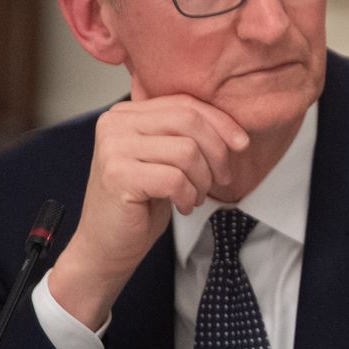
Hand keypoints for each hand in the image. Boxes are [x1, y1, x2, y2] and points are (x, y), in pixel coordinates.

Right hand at [50, 95, 248, 329]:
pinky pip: (175, 178)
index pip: (185, 104)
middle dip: (216, 153)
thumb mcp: (167, 160)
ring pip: (186, 151)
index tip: (242, 145)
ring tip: (194, 196)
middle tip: (220, 179)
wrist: (107, 244)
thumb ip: (187, 136)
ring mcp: (113, 148)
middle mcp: (115, 124)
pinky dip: (188, 196)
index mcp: (127, 113)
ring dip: (202, 180)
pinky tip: (182, 205)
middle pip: (188, 121)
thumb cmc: (141, 202)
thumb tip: (236, 134)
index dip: (221, 122)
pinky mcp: (118, 175)